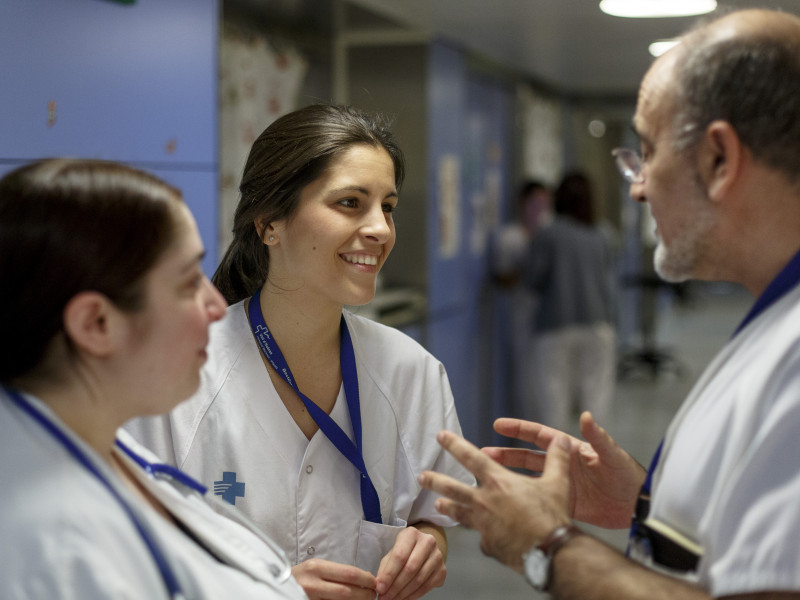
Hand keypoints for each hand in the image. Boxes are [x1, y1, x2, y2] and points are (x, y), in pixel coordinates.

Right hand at [291, 559, 375, 599]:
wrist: (275, 587)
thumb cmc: (299, 578)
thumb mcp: (315, 568)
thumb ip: (335, 572)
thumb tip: (362, 577)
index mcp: (316, 567)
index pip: (349, 573)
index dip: (366, 579)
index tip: (375, 582)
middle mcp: (312, 583)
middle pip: (347, 591)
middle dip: (365, 594)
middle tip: (374, 595)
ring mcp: (310, 597)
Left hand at [375, 526, 445, 599]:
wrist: (423, 550)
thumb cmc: (404, 552)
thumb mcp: (391, 554)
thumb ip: (385, 568)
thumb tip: (380, 586)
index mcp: (412, 534)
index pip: (399, 556)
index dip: (389, 574)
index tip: (380, 588)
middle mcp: (428, 542)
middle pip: (410, 568)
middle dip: (396, 586)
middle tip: (385, 598)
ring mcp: (437, 556)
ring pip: (419, 579)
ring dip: (404, 593)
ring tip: (393, 599)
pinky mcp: (442, 570)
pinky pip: (427, 587)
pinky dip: (414, 595)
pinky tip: (405, 598)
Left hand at [419, 430, 572, 571]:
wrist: (550, 553)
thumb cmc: (552, 517)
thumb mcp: (558, 483)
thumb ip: (557, 460)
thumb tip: (563, 440)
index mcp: (498, 482)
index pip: (470, 457)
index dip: (454, 444)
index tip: (440, 436)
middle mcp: (485, 501)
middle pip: (452, 488)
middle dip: (435, 480)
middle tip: (422, 476)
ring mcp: (483, 524)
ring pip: (459, 513)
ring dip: (448, 508)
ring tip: (438, 505)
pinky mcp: (488, 544)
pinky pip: (483, 538)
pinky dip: (484, 535)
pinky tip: (486, 536)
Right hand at [483, 412, 644, 527]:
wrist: (637, 506)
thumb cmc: (628, 475)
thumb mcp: (612, 455)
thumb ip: (597, 436)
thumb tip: (586, 415)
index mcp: (570, 449)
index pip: (539, 435)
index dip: (519, 429)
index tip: (498, 425)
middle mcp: (562, 465)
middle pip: (527, 457)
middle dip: (506, 454)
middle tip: (484, 454)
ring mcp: (561, 484)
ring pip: (529, 477)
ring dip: (510, 476)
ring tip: (489, 476)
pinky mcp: (564, 502)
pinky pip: (539, 498)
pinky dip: (524, 498)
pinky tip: (509, 500)